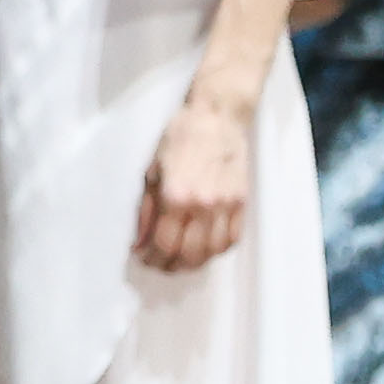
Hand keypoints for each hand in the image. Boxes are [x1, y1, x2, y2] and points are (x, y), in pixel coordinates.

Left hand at [135, 94, 254, 272]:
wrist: (217, 118)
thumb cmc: (180, 137)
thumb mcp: (152, 170)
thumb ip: (146, 210)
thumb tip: (141, 241)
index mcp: (176, 196)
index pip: (164, 244)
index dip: (152, 257)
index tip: (144, 257)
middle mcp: (203, 206)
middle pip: (189, 254)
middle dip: (170, 265)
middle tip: (159, 263)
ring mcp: (226, 206)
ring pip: (212, 252)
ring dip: (194, 263)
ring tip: (180, 260)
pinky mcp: (242, 203)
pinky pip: (232, 239)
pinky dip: (217, 251)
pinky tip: (204, 249)